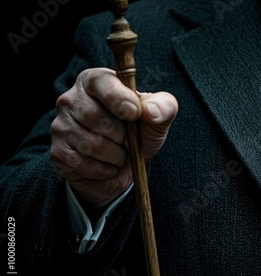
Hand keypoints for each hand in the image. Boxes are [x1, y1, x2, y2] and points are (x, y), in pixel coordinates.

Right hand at [50, 67, 177, 207]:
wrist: (124, 167)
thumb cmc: (139, 133)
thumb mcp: (157, 118)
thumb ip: (163, 107)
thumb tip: (151, 110)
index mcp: (95, 81)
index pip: (100, 82)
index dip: (119, 98)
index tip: (135, 113)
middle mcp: (71, 99)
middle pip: (95, 116)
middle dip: (122, 135)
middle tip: (128, 139)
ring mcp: (60, 126)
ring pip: (92, 144)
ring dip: (116, 156)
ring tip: (119, 153)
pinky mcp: (58, 153)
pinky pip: (84, 164)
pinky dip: (105, 170)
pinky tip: (108, 165)